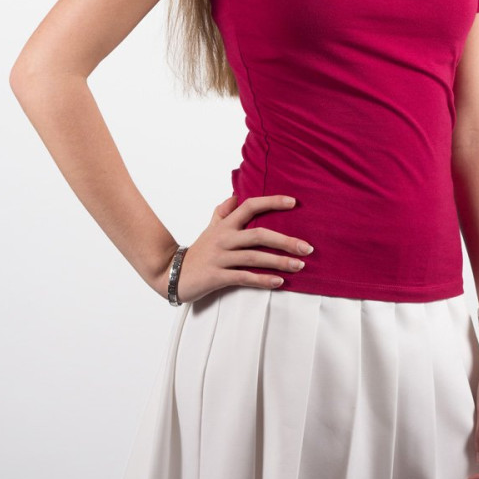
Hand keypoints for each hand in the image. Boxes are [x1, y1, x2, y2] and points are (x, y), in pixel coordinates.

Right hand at [163, 193, 313, 303]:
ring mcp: (220, 258)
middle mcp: (224, 239)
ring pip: (254, 257)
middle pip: (259, 234)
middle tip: (307, 247)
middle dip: (285, 241)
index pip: (250, 206)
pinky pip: (244, 277)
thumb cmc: (198, 250)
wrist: (172, 274)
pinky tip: (279, 282)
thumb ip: (224, 212)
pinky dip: (262, 280)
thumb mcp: (210, 228)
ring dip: (279, 261)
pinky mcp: (217, 277)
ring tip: (299, 265)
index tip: (294, 202)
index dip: (272, 202)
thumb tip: (236, 196)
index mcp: (225, 225)